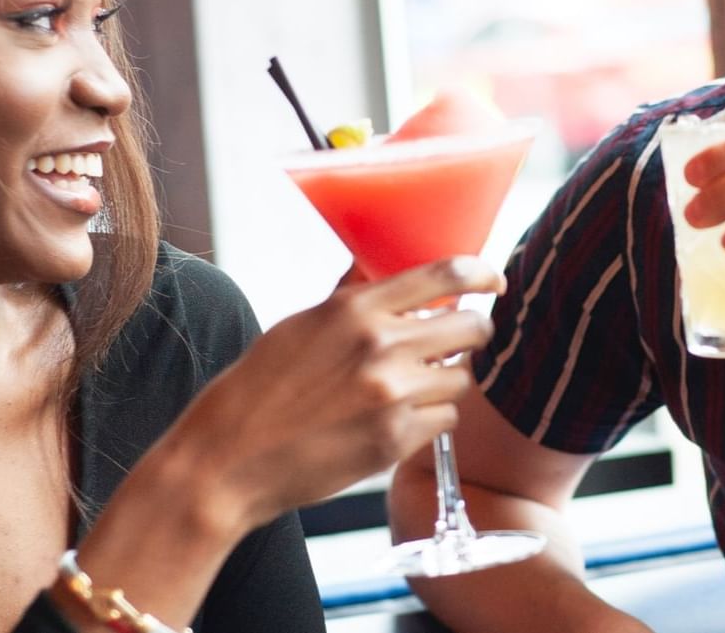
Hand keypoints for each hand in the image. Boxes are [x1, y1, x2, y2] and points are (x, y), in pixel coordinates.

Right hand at [165, 256, 503, 529]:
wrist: (229, 459)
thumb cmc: (259, 388)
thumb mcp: (301, 323)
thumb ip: (349, 295)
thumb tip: (377, 266)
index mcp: (357, 308)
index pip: (445, 274)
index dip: (483, 272)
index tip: (495, 279)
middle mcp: (381, 346)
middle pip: (472, 327)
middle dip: (472, 332)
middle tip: (458, 340)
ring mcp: (392, 396)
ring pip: (461, 379)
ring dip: (446, 381)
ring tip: (410, 388)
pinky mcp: (396, 441)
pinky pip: (444, 421)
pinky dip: (430, 420)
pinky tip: (396, 420)